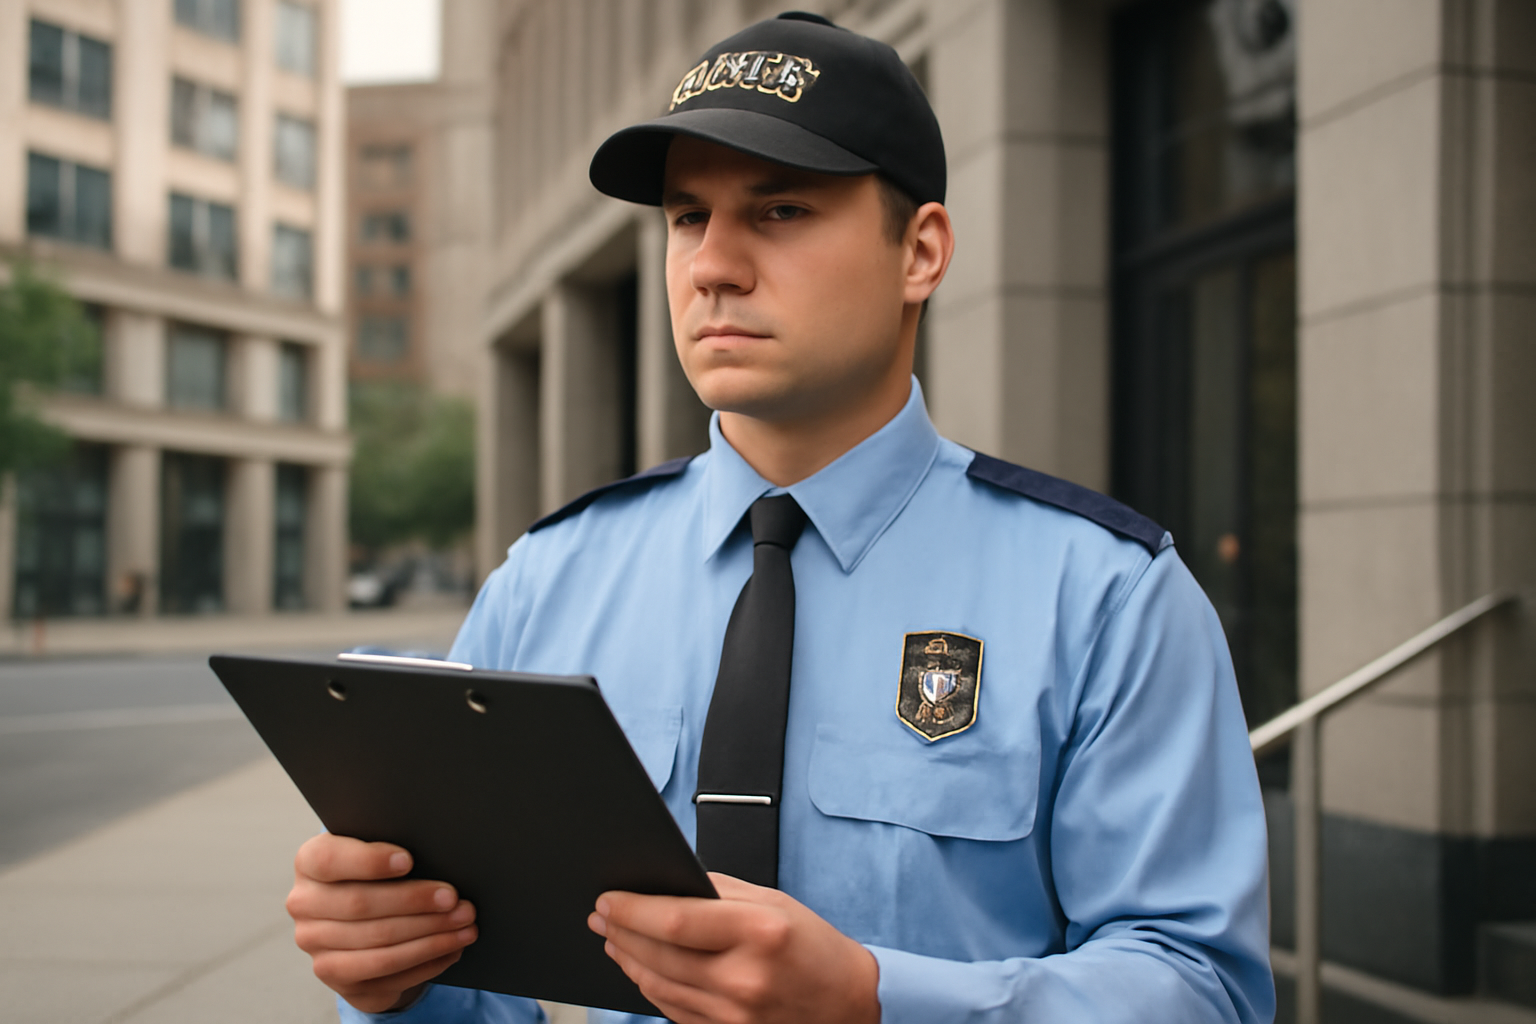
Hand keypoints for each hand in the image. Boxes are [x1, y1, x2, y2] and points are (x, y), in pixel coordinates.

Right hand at [286, 833, 477, 1012]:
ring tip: (465, 925)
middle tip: (454, 899)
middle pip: (361, 905)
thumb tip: (440, 855)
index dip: (369, 861)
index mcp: (309, 862)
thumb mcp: (379, 852)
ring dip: (430, 936)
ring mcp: (317, 945)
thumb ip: (394, 850)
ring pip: (378, 944)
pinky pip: (387, 973)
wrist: (362, 917)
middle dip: (415, 902)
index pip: (330, 860)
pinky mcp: (338, 978)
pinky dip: (427, 960)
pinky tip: (452, 948)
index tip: (409, 860)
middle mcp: (304, 904)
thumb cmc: (379, 872)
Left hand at [589, 872, 879, 1023]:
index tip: (608, 900)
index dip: (633, 910)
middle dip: (621, 933)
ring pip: (660, 987)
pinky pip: (674, 1011)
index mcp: (759, 932)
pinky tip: (641, 969)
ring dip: (629, 961)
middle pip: (659, 956)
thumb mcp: (775, 903)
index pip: (675, 919)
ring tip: (612, 940)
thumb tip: (666, 884)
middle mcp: (744, 978)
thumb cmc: (814, 948)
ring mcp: (736, 1015)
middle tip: (599, 916)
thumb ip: (720, 892)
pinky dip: (651, 988)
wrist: (851, 1005)